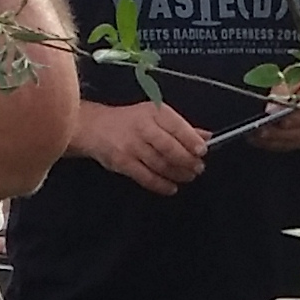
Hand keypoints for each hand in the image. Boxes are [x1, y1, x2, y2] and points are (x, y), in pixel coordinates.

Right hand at [71, 99, 205, 192]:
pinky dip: (161, 185)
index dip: (192, 140)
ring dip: (178, 174)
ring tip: (187, 176)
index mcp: (153, 112)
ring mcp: (131, 146)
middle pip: (170, 148)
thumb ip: (181, 127)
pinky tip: (171, 187)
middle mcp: (142, 127)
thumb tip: (206, 136)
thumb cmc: (129, 121)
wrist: (93, 127)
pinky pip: (146, 177)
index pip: (177, 126)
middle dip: (187, 160)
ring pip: (160, 164)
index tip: (202, 151)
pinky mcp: (122, 162)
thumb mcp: (155, 116)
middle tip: (198, 167)